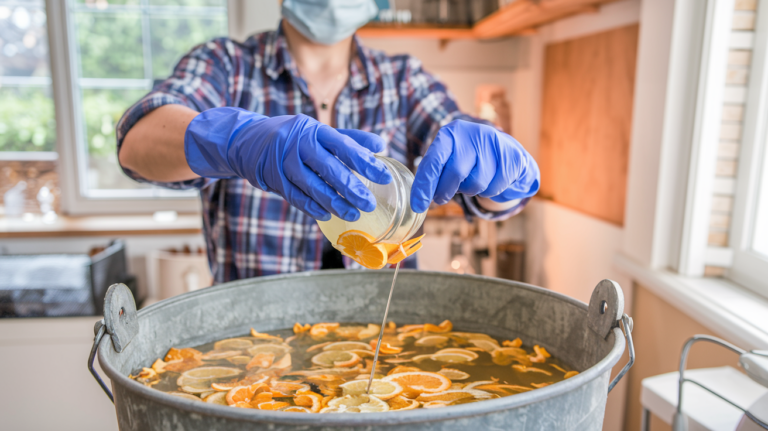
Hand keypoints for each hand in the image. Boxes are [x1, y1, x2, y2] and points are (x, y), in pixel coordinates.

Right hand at [184, 107, 391, 220]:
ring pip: (313, 186)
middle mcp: (299, 145)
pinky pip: (296, 197)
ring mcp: (285, 163)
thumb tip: (380, 146)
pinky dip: (312, 207)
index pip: (344, 146)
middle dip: (351, 188)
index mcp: (315, 130)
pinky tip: (327, 216)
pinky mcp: (274, 179)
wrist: (250, 140)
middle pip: (330, 169)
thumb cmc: (294, 136)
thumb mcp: (319, 131)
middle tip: (369, 203)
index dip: (365, 162)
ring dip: (334, 203)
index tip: (384, 175)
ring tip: (353, 214)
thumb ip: (350, 138)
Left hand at [410, 120, 538, 212]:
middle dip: (445, 191)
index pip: (434, 160)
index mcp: (451, 133)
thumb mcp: (449, 157)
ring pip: (476, 183)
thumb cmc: (469, 158)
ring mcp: (495, 143)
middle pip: (456, 172)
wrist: (505, 151)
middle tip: (441, 198)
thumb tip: (420, 200)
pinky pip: (495, 187)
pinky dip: (490, 191)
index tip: (418, 205)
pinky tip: (491, 179)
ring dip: (471, 190)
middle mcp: (472, 134)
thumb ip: (435, 173)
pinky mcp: (512, 156)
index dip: (425, 185)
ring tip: (473, 179)